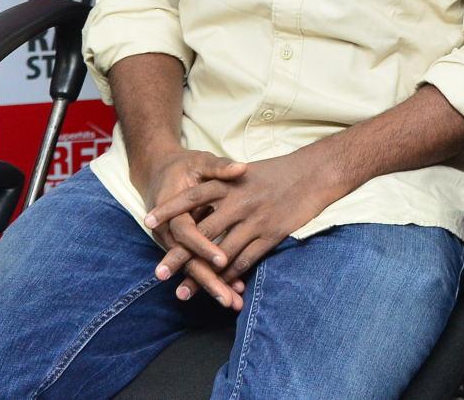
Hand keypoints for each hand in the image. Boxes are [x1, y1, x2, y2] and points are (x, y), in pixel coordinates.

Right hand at [133, 149, 247, 308]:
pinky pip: (196, 266)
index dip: (203, 246)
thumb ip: (219, 167)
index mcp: (170, 209)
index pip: (186, 232)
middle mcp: (168, 230)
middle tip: (228, 298)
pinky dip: (213, 279)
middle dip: (207, 280)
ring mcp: (173, 242)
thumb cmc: (183, 166)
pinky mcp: (182, 247)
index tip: (222, 259)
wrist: (157, 171)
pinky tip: (232, 293)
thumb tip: (241, 168)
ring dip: (212, 286)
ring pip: (192, 268)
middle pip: (187, 260)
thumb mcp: (199, 161)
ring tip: (232, 303)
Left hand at [146, 146, 344, 294]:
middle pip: (202, 232)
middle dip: (179, 255)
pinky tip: (219, 287)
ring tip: (183, 292)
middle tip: (159, 273)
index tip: (147, 221)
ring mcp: (255, 219)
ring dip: (202, 275)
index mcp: (230, 184)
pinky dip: (231, 276)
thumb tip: (202, 197)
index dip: (170, 208)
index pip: (193, 196)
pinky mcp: (271, 234)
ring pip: (222, 253)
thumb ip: (224, 183)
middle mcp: (239, 201)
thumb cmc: (280, 171)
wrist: (315, 172)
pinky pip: (246, 259)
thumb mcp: (247, 171)